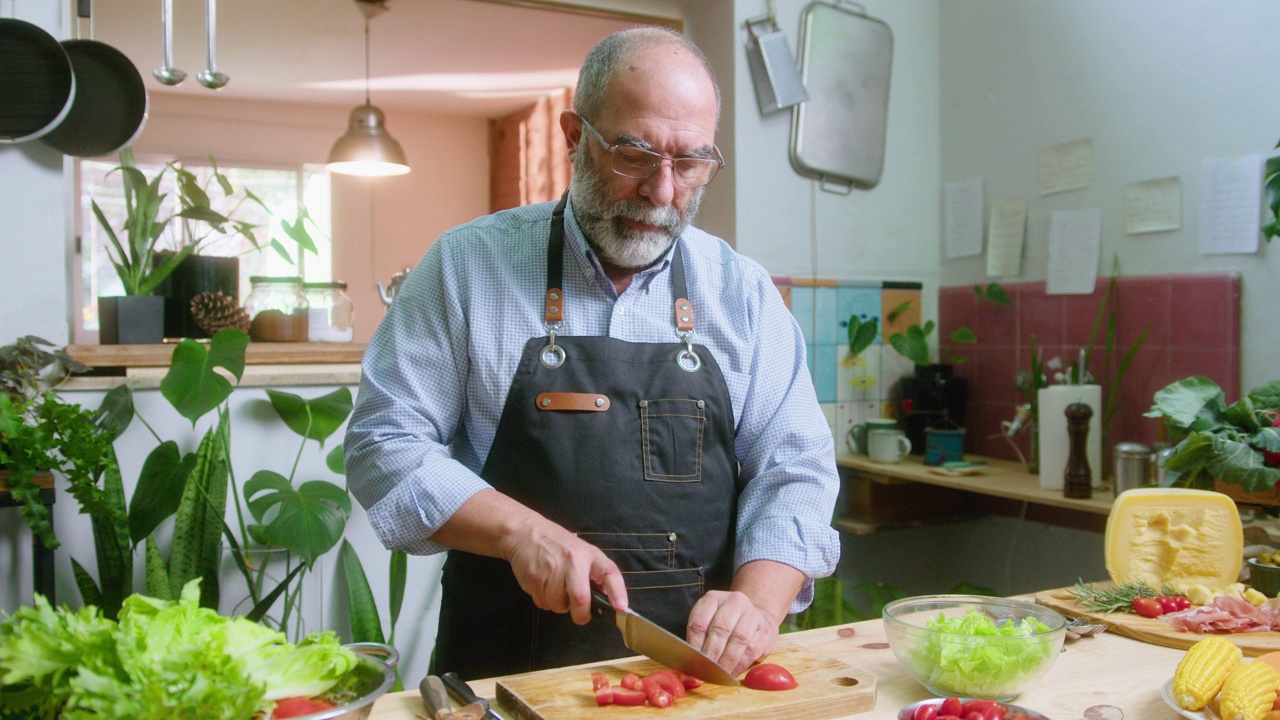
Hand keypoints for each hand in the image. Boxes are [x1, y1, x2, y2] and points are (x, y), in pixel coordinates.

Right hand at [504, 518, 628, 624]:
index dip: (617, 591)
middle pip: (581, 598)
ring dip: (559, 605)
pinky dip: (544, 601)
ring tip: (555, 588)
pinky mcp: (534, 579)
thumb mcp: (581, 552)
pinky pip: (543, 604)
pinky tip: (543, 585)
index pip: (608, 573)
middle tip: (580, 614)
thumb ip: (594, 575)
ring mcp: (552, 570)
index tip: (621, 608)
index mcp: (589, 555)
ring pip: (559, 606)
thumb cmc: (558, 544)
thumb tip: (607, 600)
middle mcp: (573, 561)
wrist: (525, 532)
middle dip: (581, 614)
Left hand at [685, 590, 777, 676]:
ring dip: (727, 661)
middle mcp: (734, 602)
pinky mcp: (765, 630)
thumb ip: (698, 638)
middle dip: (711, 655)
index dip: (694, 646)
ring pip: (738, 639)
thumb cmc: (725, 623)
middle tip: (705, 672)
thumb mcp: (708, 622)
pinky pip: (752, 650)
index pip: (700, 623)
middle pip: (720, 630)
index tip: (692, 662)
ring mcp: (752, 614)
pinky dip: (740, 664)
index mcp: (713, 599)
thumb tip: (689, 662)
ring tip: (718, 675)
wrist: (755, 617)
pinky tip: (732, 672)